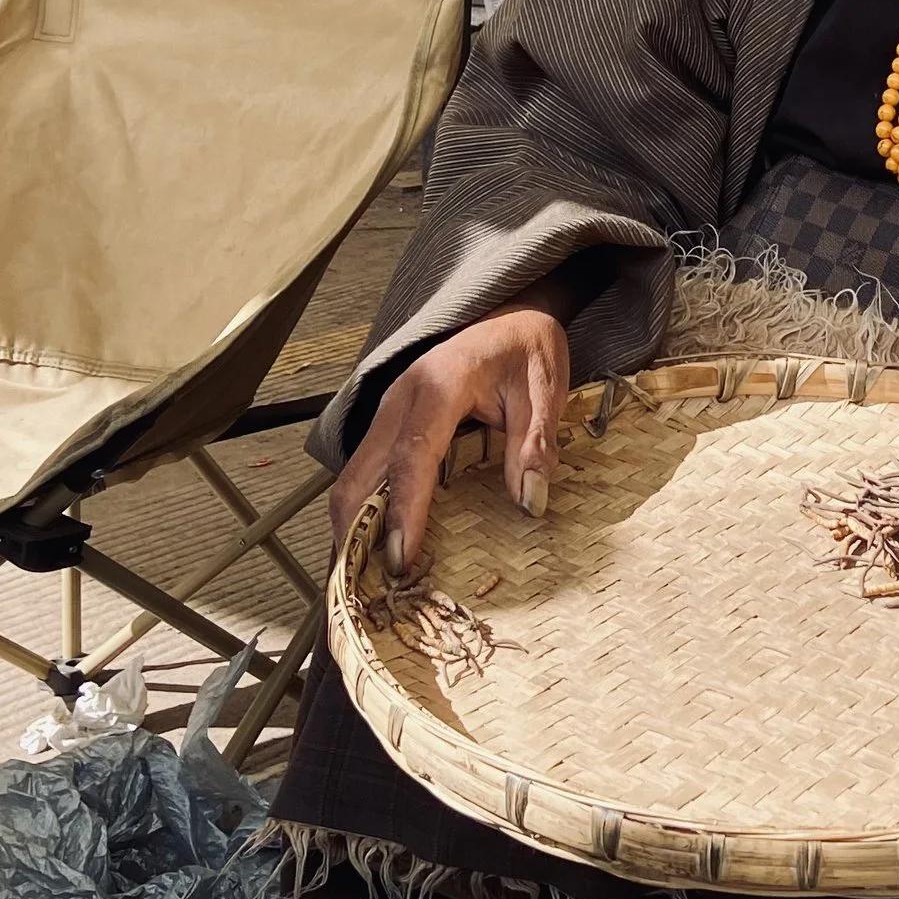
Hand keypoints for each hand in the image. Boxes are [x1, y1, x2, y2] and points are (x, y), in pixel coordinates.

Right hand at [326, 306, 570, 581]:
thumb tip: (530, 500)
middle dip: (356, 533)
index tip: (403, 557)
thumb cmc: (525, 345)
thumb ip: (536, 442)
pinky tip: (373, 547)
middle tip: (370, 588)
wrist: (510, 309)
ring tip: (364, 581)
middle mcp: (399, 398)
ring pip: (353, 476)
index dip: (404, 511)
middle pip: (360, 473)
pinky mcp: (389, 424)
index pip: (411, 457)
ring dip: (353, 527)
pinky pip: (365, 472)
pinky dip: (362, 511)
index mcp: (438, 385)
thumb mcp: (545, 387)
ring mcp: (388, 411)